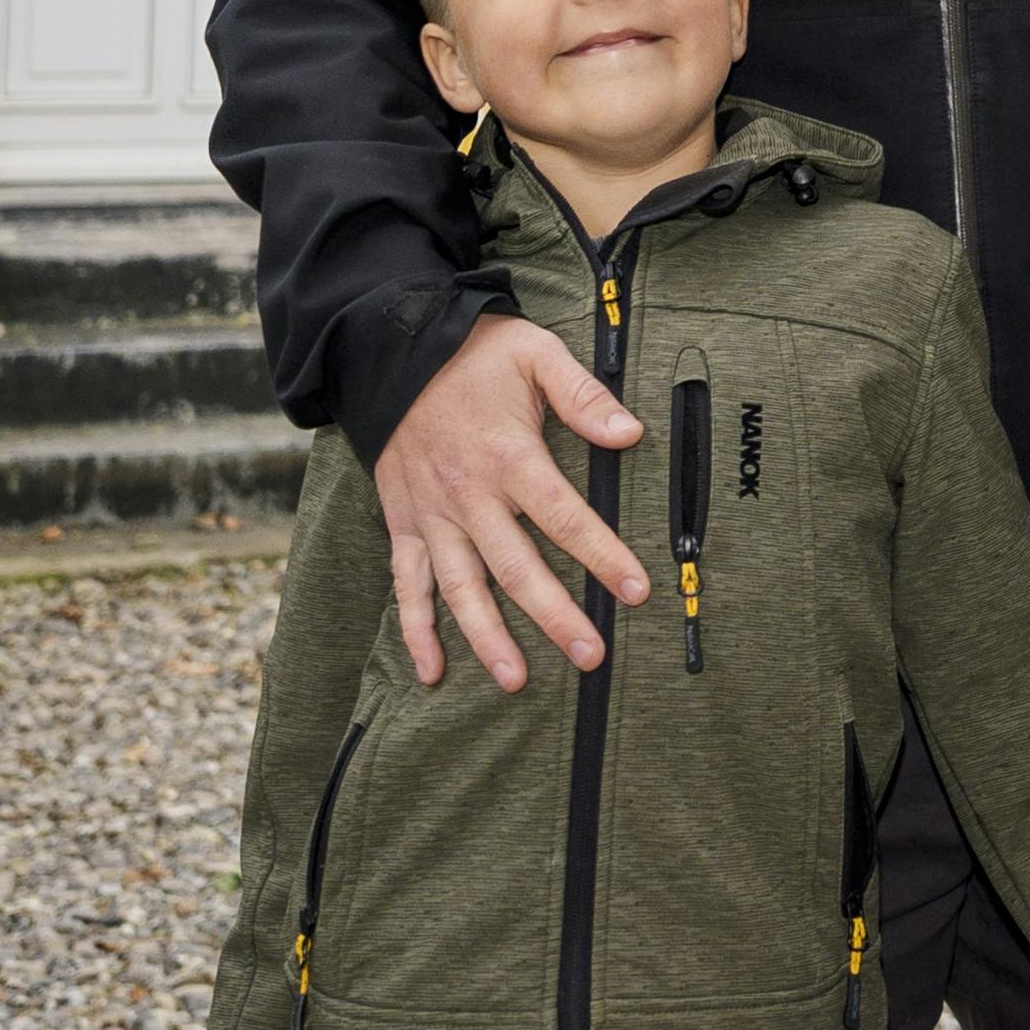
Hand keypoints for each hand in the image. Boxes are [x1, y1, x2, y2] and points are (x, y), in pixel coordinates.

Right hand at [371, 313, 644, 691]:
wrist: (394, 349)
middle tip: (590, 655)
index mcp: (509, 457)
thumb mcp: (536, 354)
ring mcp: (431, 514)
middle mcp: (469, 495)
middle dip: (555, 615)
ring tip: (515, 679)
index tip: (635, 591)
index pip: (564, 518)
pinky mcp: (403, 522)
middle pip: (517, 568)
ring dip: (487, 636)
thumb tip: (630, 432)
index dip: (602, 556)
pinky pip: (407, 584)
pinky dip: (415, 630)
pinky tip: (431, 669)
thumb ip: (583, 395)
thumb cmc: (474, 354)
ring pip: (461, 587)